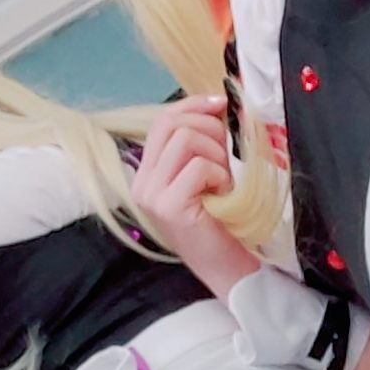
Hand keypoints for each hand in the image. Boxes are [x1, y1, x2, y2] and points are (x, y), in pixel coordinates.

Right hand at [130, 96, 259, 298]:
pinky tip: (221, 194)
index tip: (221, 103)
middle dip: (210, 130)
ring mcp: (152, 195)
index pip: (163, 121)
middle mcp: (143, 182)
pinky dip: (219, 175)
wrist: (226, 266)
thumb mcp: (209, 173)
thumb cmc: (220, 221)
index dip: (193, 105)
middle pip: (173, 124)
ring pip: (186, 140)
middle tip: (226, 159)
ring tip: (222, 182)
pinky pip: (198, 166)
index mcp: (148, 172)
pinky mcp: (168, 206)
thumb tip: (219, 102)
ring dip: (216, 156)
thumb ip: (205, 142)